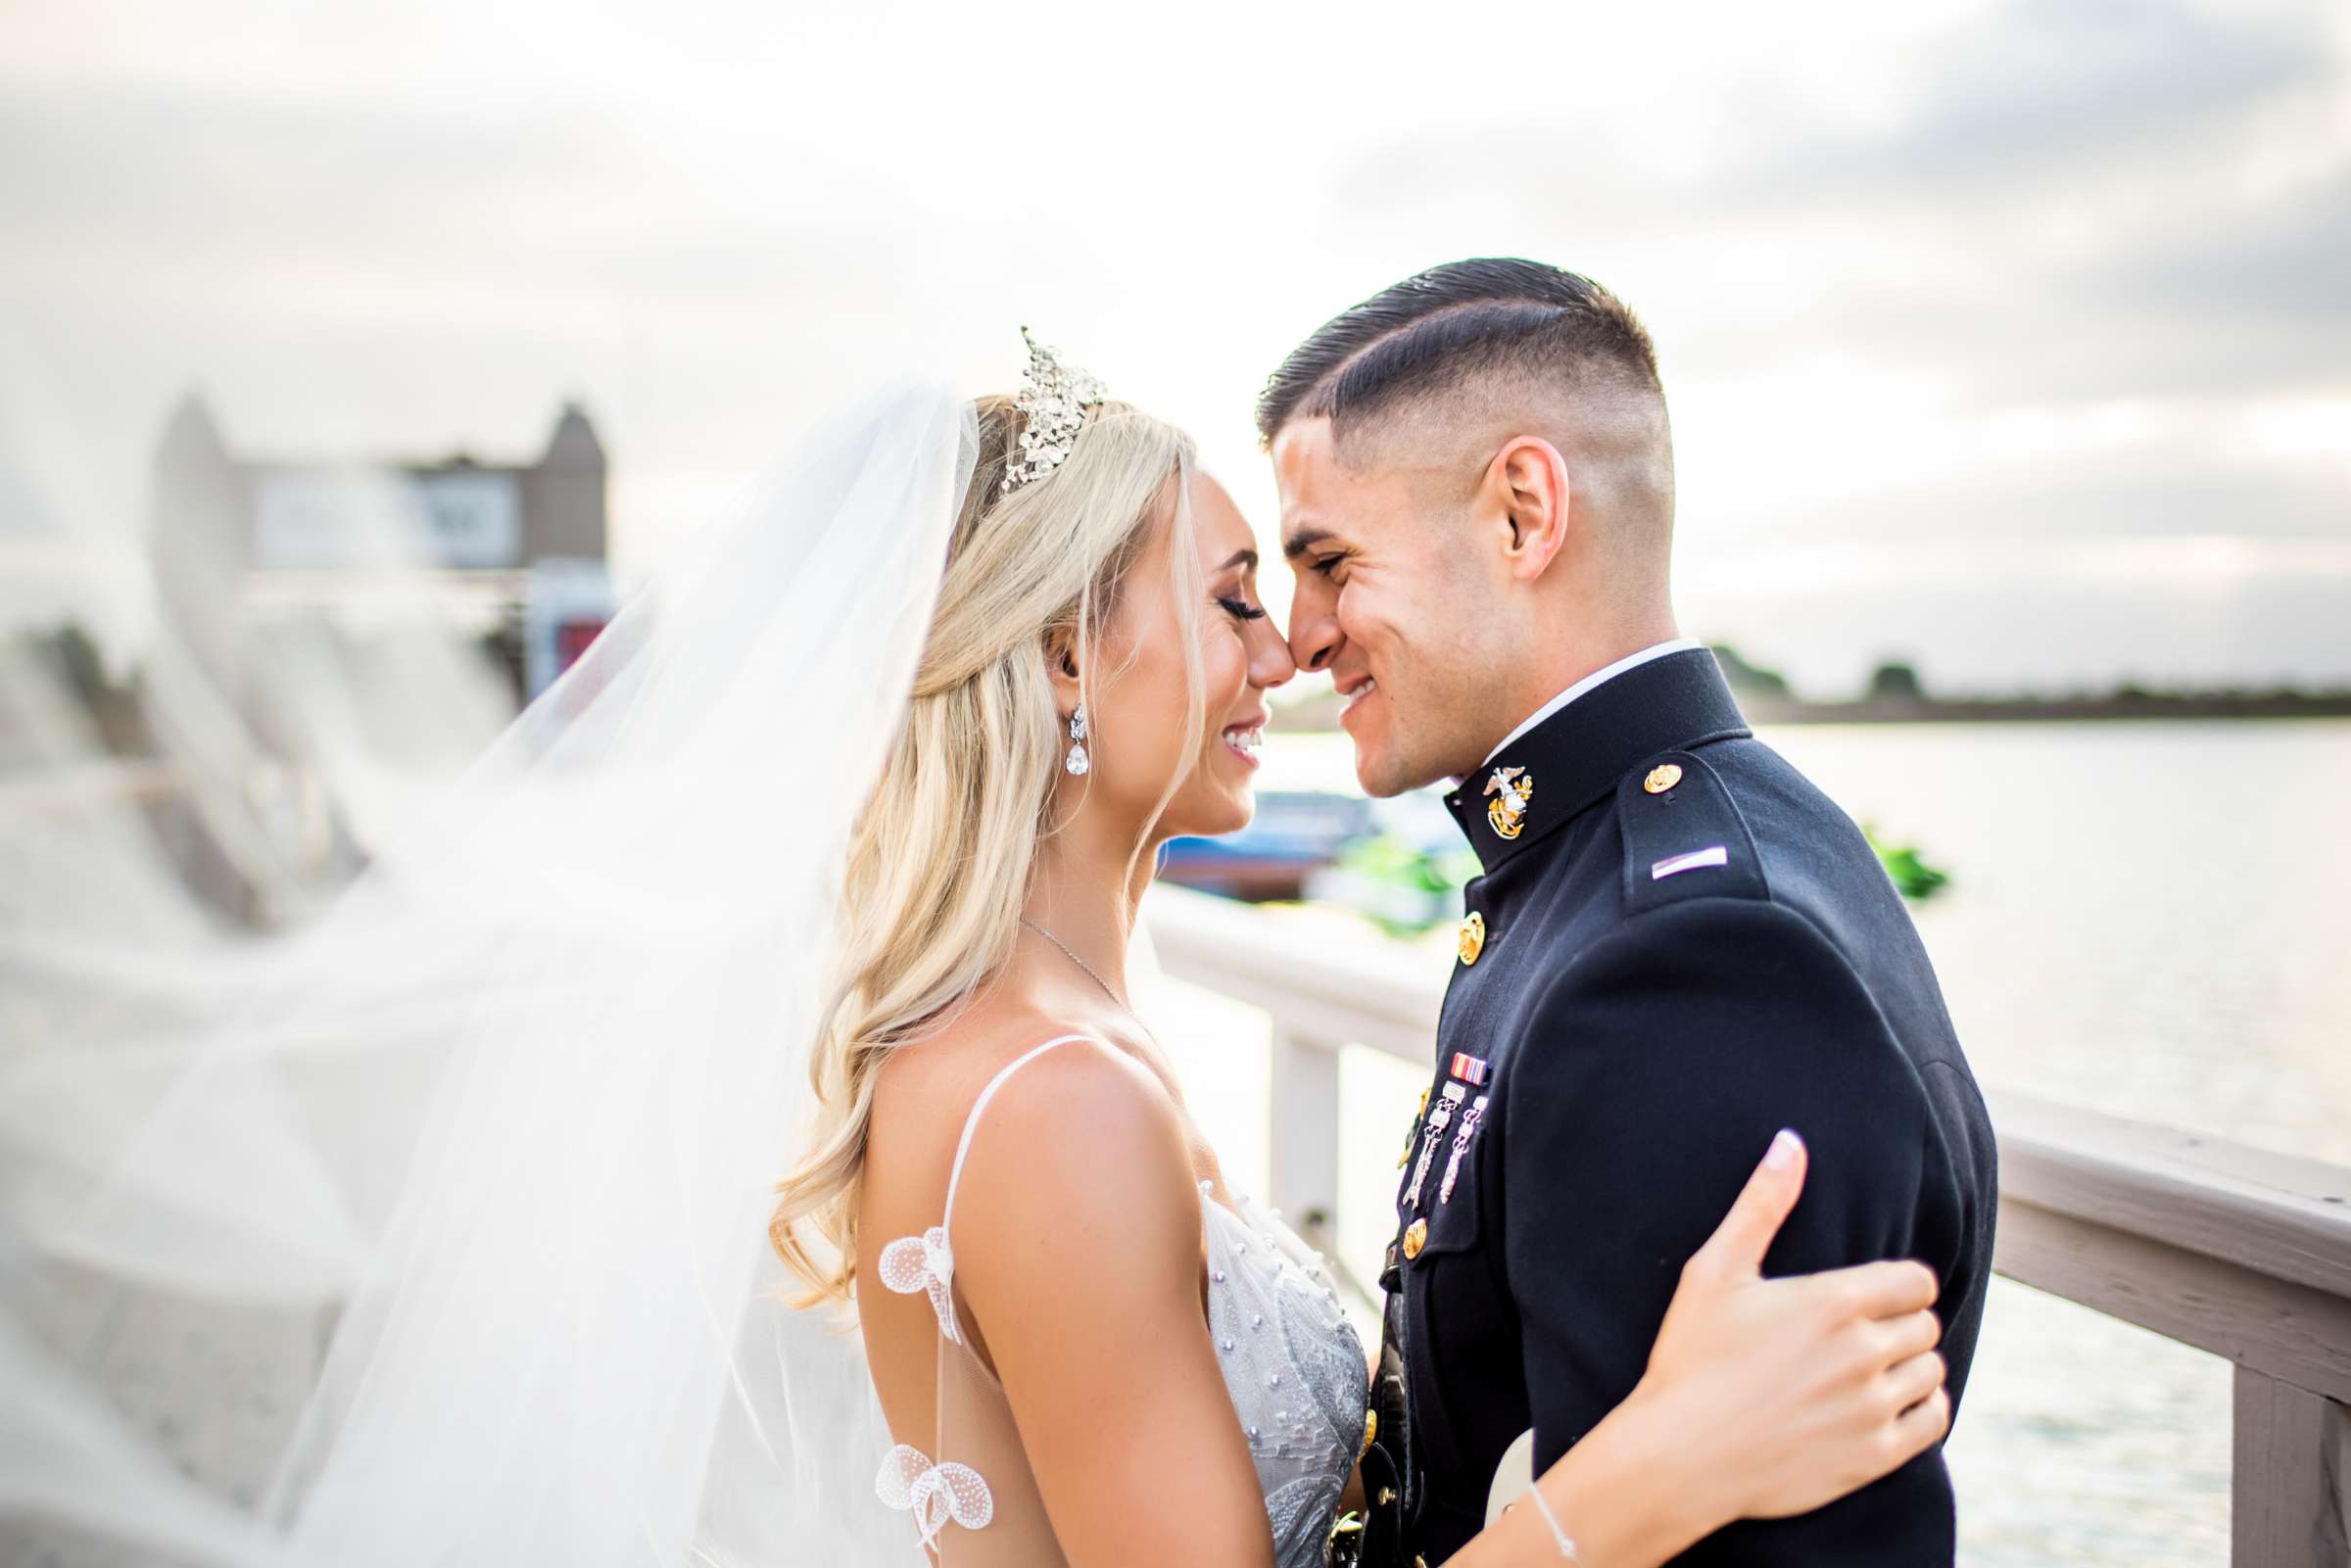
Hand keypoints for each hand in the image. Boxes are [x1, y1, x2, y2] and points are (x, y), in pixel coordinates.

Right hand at [1628, 1129, 1950, 1523]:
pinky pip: (1934, 1422)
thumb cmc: (1691, 1357)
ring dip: (1910, 1366)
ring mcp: (1872, 1407)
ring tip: (1869, 1370)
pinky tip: (1889, 1405)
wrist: (1680, 1455)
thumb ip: (1762, 1203)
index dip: (1898, 1284)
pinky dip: (1923, 1409)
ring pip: (1931, 1371)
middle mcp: (1864, 1353)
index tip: (1873, 1295)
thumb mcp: (1715, 1271)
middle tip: (1859, 1334)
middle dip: (1900, 1324)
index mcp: (1833, 1302)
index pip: (1916, 1280)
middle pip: (1925, 1324)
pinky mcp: (1873, 1455)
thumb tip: (1790, 1141)